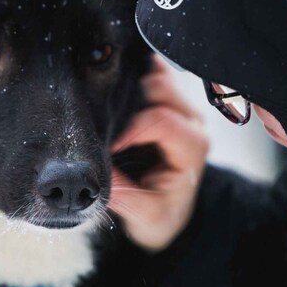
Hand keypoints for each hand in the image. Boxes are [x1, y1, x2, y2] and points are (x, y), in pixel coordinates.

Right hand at [109, 56, 208, 250]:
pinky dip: (130, 74)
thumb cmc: (160, 210)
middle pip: (160, 87)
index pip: (162, 120)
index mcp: (193, 145)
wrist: (168, 206)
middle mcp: (190, 119)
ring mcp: (179, 104)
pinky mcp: (165, 96)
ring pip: (155, 73)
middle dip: (128, 100)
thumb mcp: (147, 217)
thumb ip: (126, 198)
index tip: (107, 147)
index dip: (130, 130)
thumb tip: (94, 175)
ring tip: (105, 106)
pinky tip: (112, 89)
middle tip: (101, 121)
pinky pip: (149, 70)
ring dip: (128, 85)